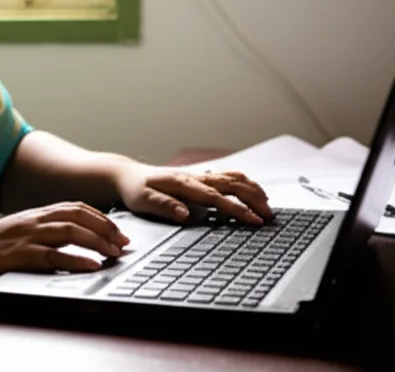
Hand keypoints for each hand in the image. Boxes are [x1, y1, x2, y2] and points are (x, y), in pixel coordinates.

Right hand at [0, 202, 130, 280]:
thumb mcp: (13, 241)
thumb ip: (37, 240)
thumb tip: (66, 249)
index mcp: (30, 216)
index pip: (72, 207)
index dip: (99, 217)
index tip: (117, 230)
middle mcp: (29, 221)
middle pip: (76, 214)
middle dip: (105, 227)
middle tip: (124, 242)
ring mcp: (22, 237)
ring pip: (68, 231)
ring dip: (96, 241)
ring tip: (114, 253)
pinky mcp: (15, 257)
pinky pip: (51, 256)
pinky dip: (75, 260)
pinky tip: (91, 266)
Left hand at [113, 163, 272, 224]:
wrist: (126, 175)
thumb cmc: (135, 189)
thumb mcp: (143, 200)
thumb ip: (164, 206)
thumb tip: (185, 214)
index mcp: (183, 184)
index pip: (216, 197)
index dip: (237, 208)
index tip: (253, 219)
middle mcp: (194, 177)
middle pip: (232, 184)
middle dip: (253, 199)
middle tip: (269, 216)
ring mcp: (198, 176)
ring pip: (232, 178)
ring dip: (252, 189)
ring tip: (267, 205)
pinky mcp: (198, 178)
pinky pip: (226, 177)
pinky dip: (244, 183)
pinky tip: (252, 191)